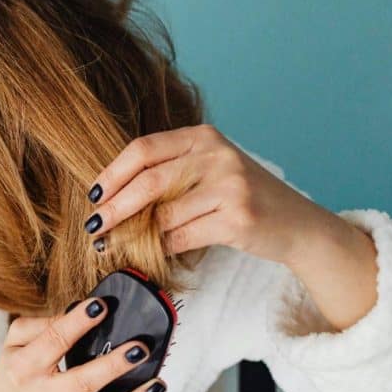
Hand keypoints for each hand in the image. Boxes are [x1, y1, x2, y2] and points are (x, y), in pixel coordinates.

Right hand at [0, 298, 166, 391]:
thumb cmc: (16, 367)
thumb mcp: (15, 339)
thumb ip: (41, 323)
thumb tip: (80, 312)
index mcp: (24, 368)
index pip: (53, 341)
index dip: (78, 321)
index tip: (102, 304)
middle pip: (82, 384)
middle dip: (114, 365)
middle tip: (139, 347)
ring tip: (158, 383)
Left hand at [84, 123, 377, 329]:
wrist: (298, 225)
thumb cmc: (242, 199)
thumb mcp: (208, 172)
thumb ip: (168, 174)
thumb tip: (108, 197)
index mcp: (203, 137)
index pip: (143, 149)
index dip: (112, 174)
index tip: (93, 195)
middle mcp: (217, 155)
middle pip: (148, 181)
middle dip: (114, 207)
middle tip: (93, 226)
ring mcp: (230, 186)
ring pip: (163, 215)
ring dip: (133, 234)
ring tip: (115, 244)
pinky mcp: (238, 218)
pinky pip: (182, 237)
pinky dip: (160, 249)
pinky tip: (148, 254)